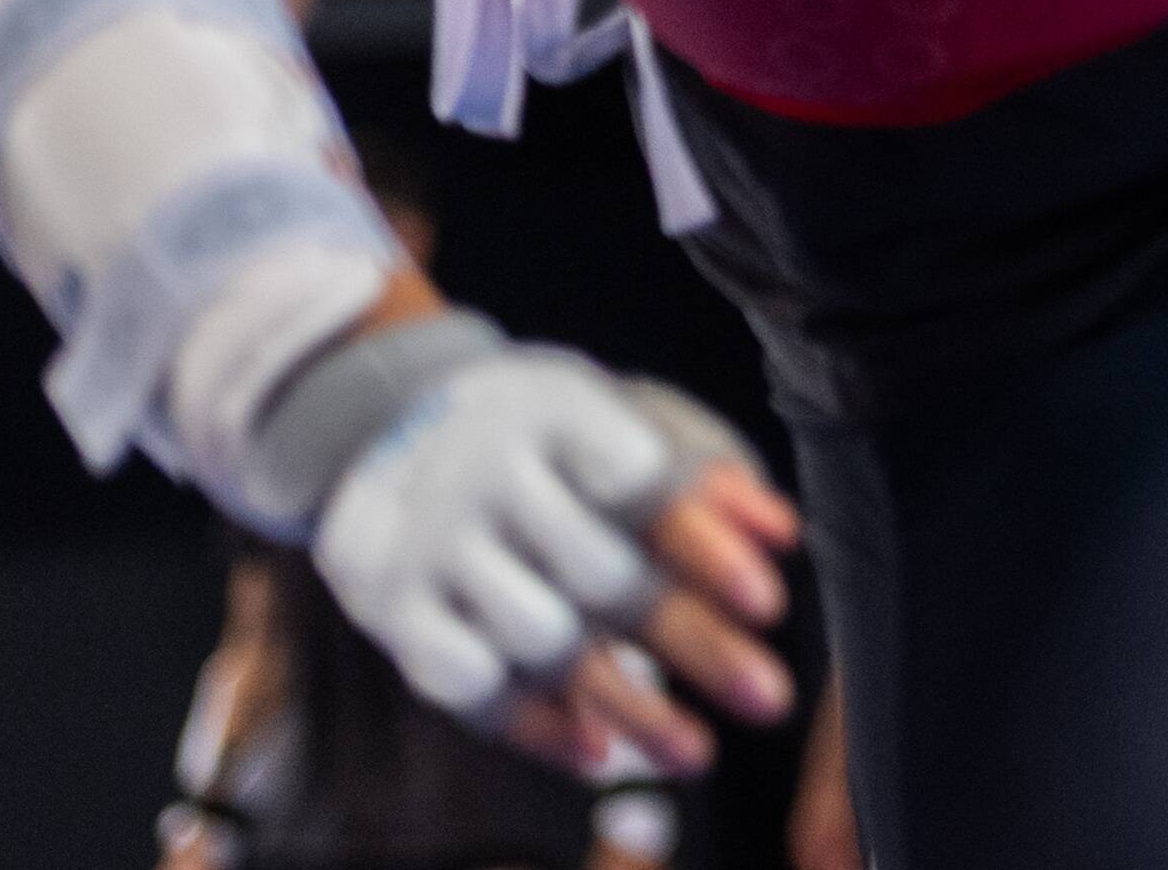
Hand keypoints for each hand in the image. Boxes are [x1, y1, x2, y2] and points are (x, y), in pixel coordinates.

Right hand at [316, 349, 800, 779]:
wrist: (383, 420)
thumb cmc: (541, 432)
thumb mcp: (615, 418)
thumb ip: (703, 478)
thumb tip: (784, 534)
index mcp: (554, 413)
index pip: (643, 487)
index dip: (708, 550)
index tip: (771, 605)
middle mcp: (486, 477)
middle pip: (603, 576)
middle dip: (694, 644)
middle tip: (770, 698)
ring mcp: (432, 545)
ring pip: (540, 643)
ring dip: (629, 706)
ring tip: (699, 752)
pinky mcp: (393, 607)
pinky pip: (467, 684)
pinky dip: (533, 725)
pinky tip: (596, 753)